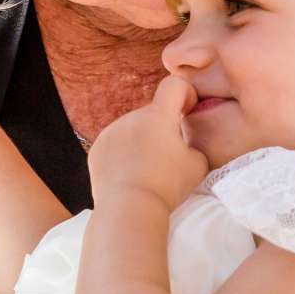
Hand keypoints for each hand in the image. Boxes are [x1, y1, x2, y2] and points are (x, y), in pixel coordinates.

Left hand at [87, 75, 207, 214]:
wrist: (129, 209)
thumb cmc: (168, 186)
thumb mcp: (198, 164)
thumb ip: (194, 144)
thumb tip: (184, 143)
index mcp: (158, 116)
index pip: (173, 85)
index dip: (185, 94)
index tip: (187, 111)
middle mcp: (132, 117)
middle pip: (153, 112)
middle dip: (163, 127)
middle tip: (169, 157)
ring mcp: (111, 132)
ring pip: (133, 129)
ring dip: (142, 141)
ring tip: (147, 171)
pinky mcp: (97, 148)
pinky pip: (115, 144)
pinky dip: (123, 154)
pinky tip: (130, 175)